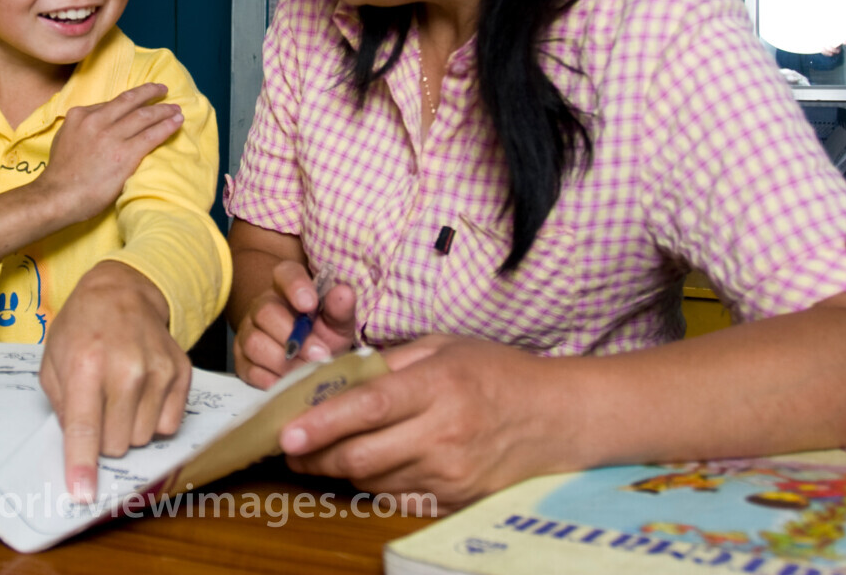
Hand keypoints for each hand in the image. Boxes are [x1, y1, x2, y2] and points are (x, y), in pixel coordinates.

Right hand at [35, 83, 184, 225]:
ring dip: (164, 110)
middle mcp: (97, 121)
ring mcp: (112, 136)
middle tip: (163, 90)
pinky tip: (177, 123)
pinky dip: (166, 126)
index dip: (130, 100)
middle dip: (150, 93)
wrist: (59, 196)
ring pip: (144, 116)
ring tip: (176, 109)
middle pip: (130, 101)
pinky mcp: (125, 154)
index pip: (111, 103)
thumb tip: (99, 124)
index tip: (140, 99)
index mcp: (80, 115)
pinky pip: (151, 135)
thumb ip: (83, 128)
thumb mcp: (64, 138)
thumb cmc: (61, 174)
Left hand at [39, 261, 189, 502]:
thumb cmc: (81, 328)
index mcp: (86, 363)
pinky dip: (152, 418)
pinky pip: (168, 425)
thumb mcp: (52, 362)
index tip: (83, 493)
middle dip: (103, 439)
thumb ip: (61, 408)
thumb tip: (78, 454)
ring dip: (127, 429)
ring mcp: (159, 370)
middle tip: (98, 409)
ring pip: (143, 438)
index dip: (82, 465)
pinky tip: (142, 392)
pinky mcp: (181, 373)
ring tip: (119, 396)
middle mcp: (126, 367)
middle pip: (116, 444)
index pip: (84, 427)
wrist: (122, 293)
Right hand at [233, 259, 355, 388]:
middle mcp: (262, 305)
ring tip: (307, 371)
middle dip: (293, 336)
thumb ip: (340, 308)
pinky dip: (271, 378)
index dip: (295, 287)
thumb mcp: (338, 322)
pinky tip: (289, 382)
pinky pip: (248, 369)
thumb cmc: (323, 333)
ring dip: (283, 361)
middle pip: (265, 312)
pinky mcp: (242, 360)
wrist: (308, 357)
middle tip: (319, 354)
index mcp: (287, 286)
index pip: (286, 274)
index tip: (310, 304)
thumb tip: (343, 293)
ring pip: (254, 342)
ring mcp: (248, 332)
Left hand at [276, 333, 556, 510]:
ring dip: (338, 470)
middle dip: (315, 455)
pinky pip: (396, 496)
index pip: (370, 407)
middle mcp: (443, 434)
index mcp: (438, 386)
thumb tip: (337, 375)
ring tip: (320, 452)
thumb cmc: (498, 372)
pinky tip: (364, 465)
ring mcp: (450, 473)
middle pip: (361, 456)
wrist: (558, 418)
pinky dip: (371, 483)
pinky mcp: (454, 498)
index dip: (323, 422)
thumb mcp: (445, 347)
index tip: (287, 431)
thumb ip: (390, 361)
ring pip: (372, 481)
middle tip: (290, 446)